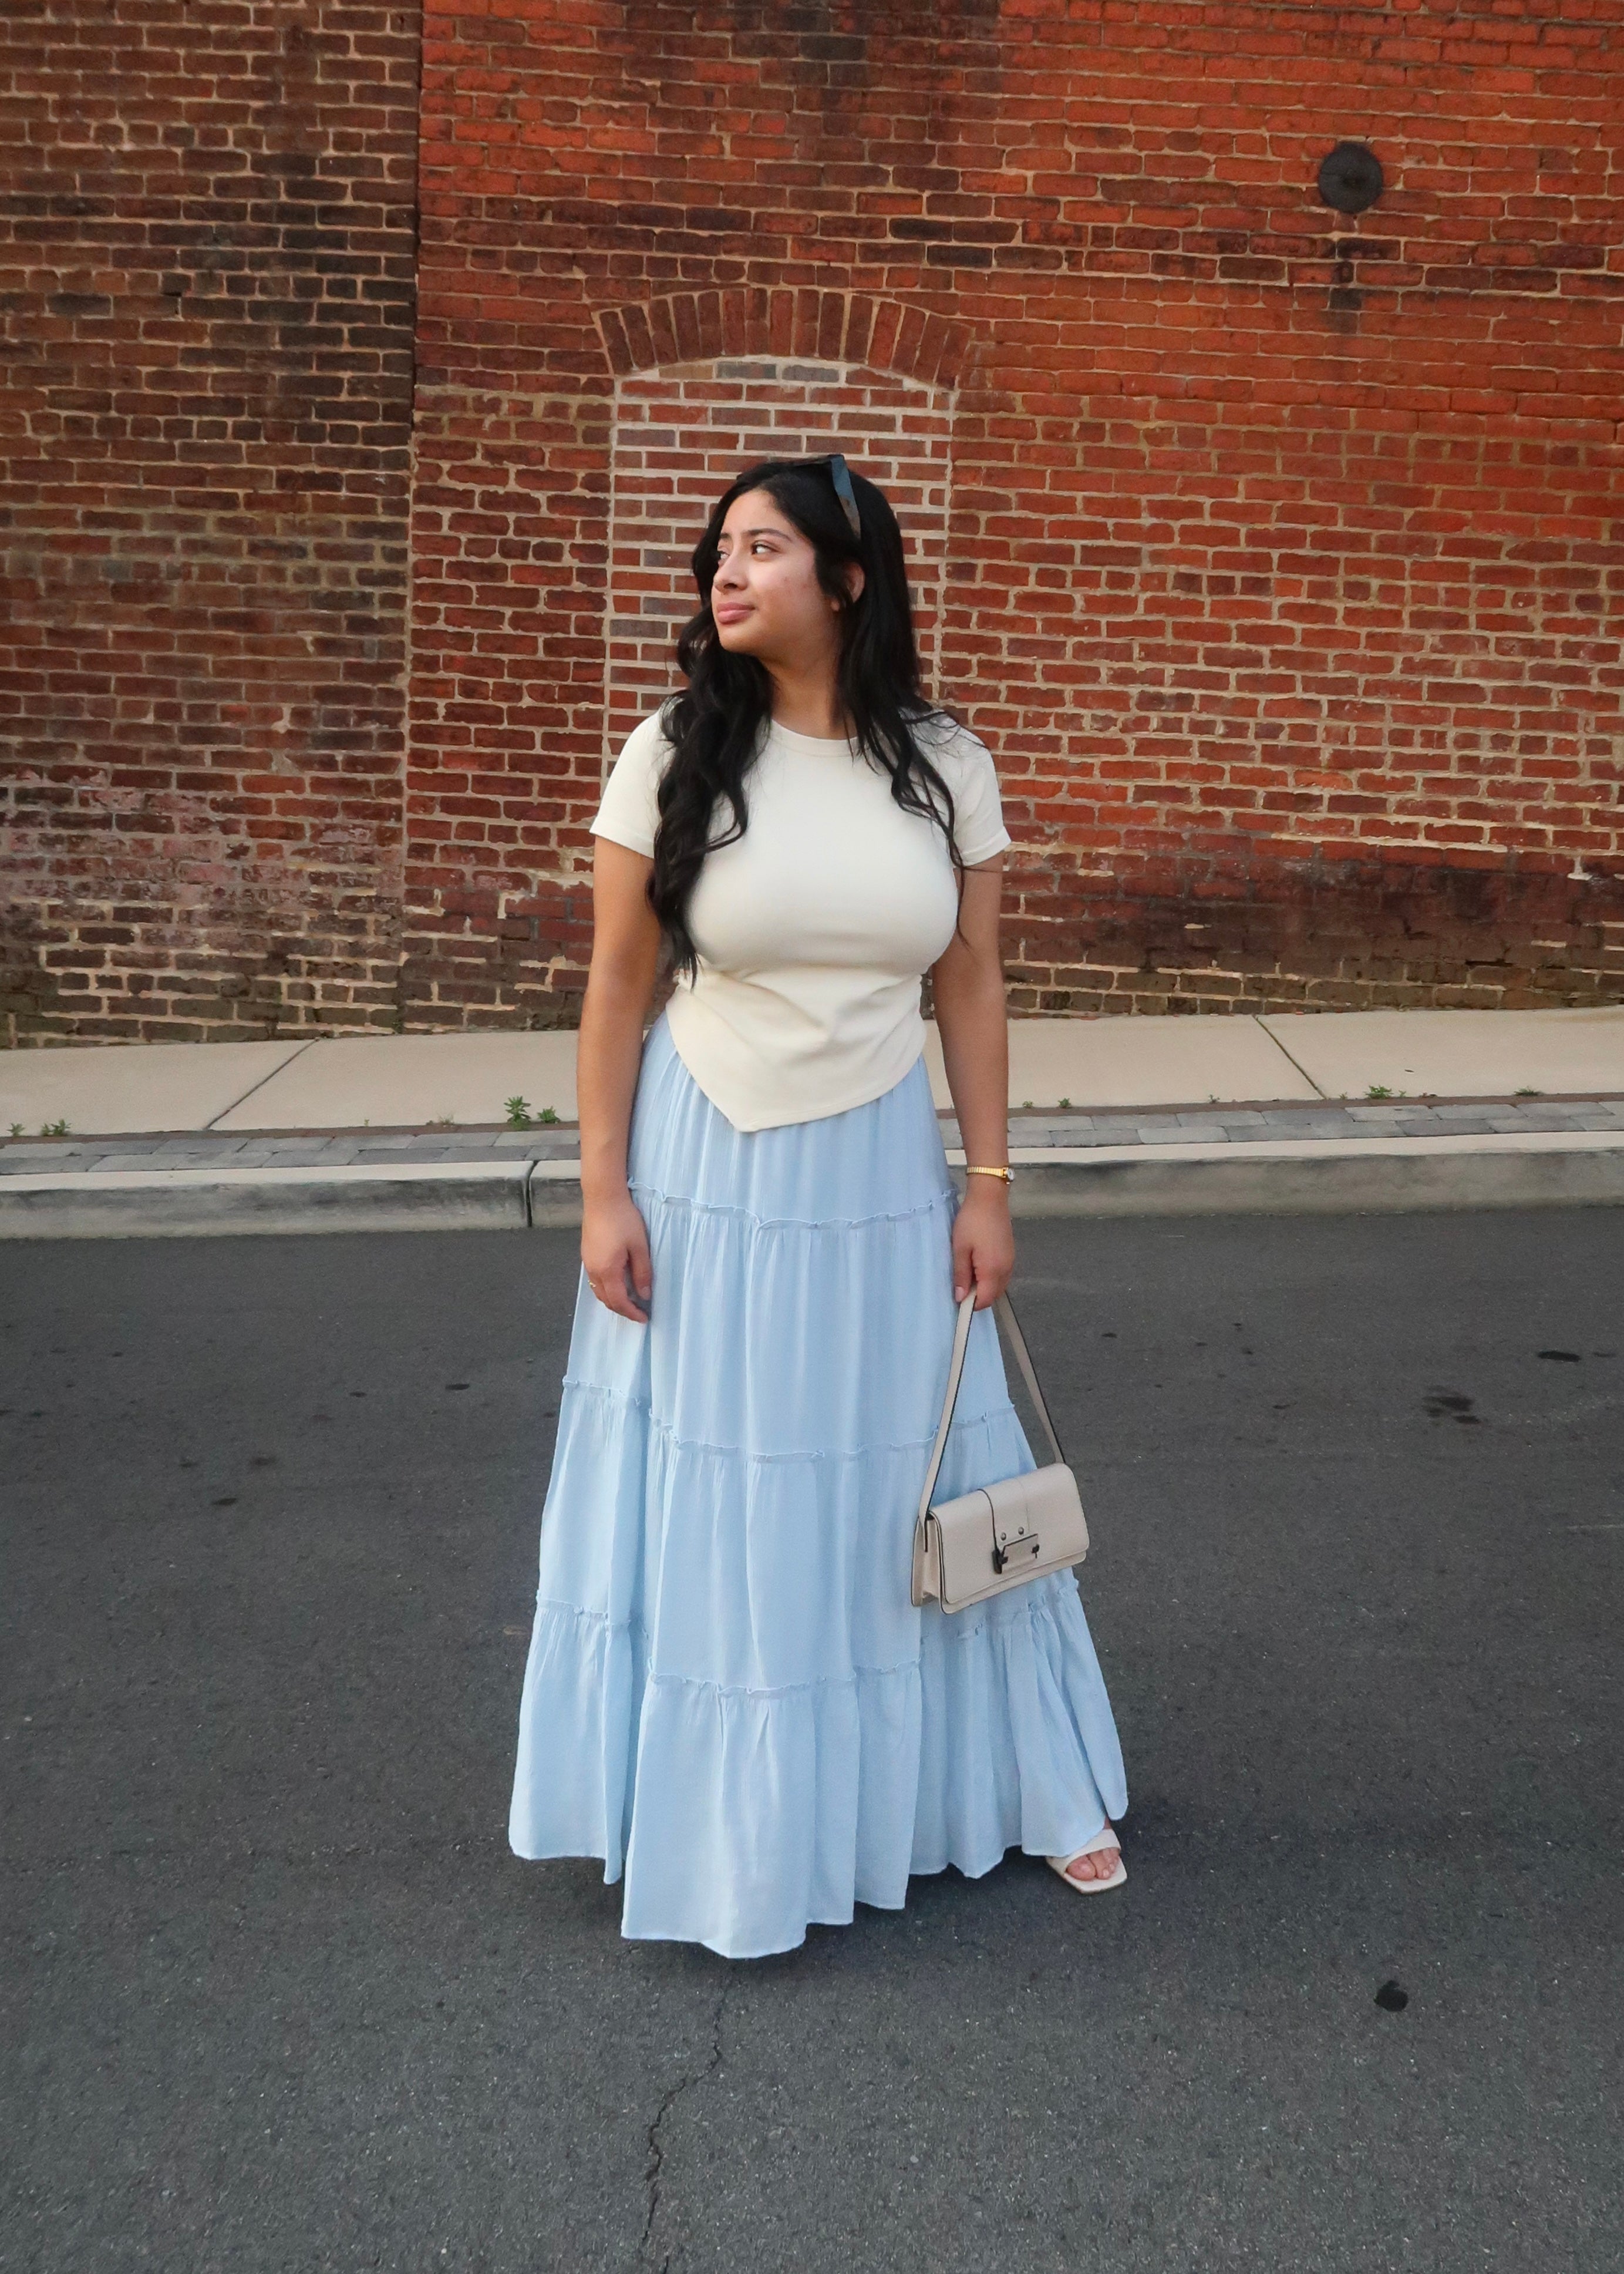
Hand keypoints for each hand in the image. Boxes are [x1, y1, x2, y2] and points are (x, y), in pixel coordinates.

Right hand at [581, 1193, 652, 1321]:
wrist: (602, 1198)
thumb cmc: (624, 1219)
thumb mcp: (639, 1247)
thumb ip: (642, 1273)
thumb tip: (644, 1295)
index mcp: (607, 1270)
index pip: (619, 1302)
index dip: (631, 1313)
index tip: (644, 1318)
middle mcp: (593, 1270)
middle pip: (605, 1300)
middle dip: (622, 1309)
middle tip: (638, 1312)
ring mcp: (587, 1263)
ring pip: (598, 1291)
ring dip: (613, 1300)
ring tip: (629, 1300)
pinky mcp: (586, 1255)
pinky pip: (594, 1280)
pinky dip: (606, 1289)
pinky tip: (617, 1283)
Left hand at [952, 1179, 1014, 1308]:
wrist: (990, 1198)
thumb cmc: (971, 1221)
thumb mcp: (960, 1249)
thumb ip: (961, 1275)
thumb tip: (960, 1298)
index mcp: (992, 1270)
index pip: (985, 1300)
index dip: (971, 1305)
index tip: (958, 1300)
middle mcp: (1006, 1269)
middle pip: (994, 1295)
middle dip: (979, 1297)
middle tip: (961, 1284)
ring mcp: (1011, 1261)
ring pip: (999, 1286)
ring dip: (985, 1287)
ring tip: (968, 1273)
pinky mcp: (1011, 1253)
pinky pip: (1002, 1275)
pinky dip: (991, 1277)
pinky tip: (978, 1265)